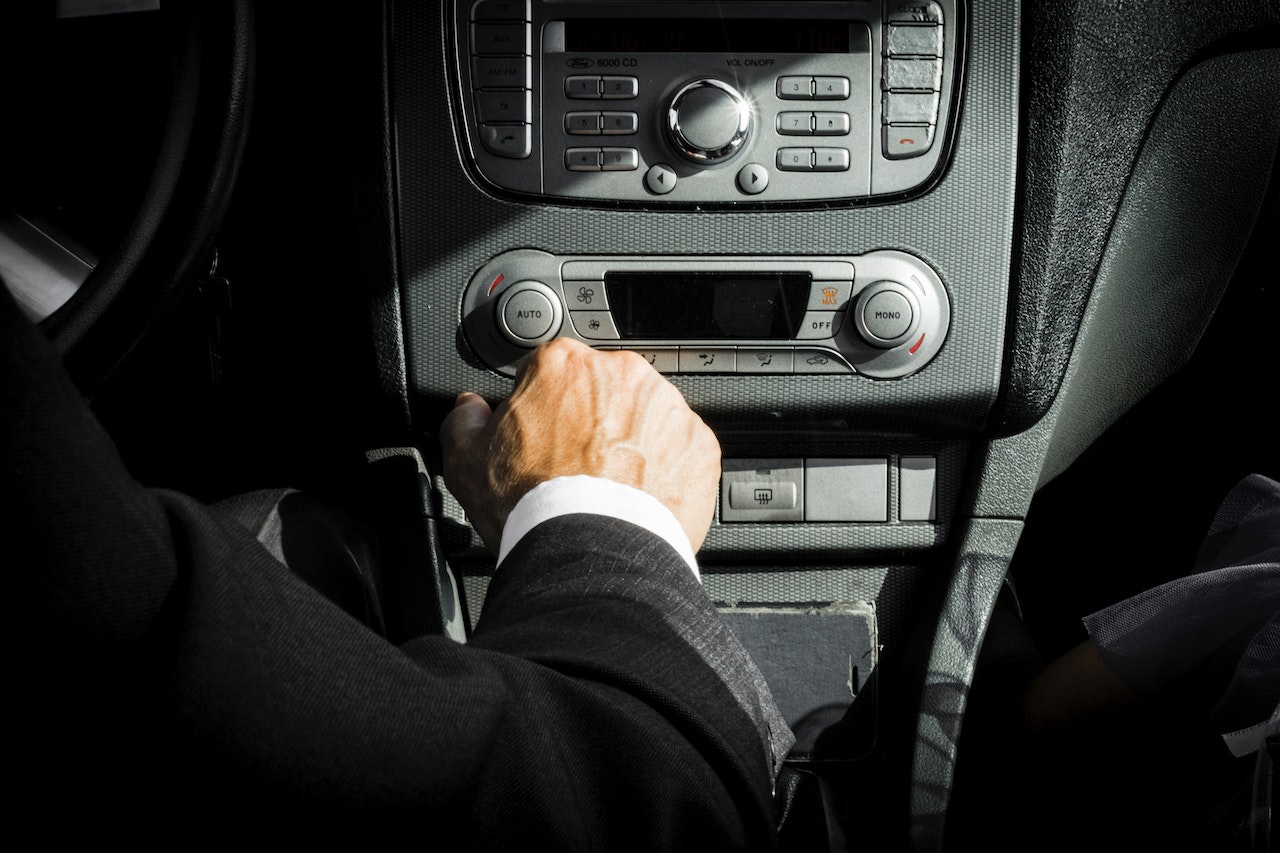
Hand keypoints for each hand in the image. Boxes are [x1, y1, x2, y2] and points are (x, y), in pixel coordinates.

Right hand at [439, 338, 720, 554]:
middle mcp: (621, 374)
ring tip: (610, 486)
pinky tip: (641, 497)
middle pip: (604, 389)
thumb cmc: (533, 503)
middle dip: (592, 419)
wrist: (593, 549)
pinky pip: (681, 449)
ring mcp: (667, 407)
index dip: (542, 406)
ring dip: (633, 440)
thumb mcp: (467, 461)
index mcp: (563, 365)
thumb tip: (469, 410)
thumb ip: (464, 422)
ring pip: (647, 415)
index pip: (551, 370)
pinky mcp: (700, 444)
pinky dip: (666, 468)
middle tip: (575, 465)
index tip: (541, 434)